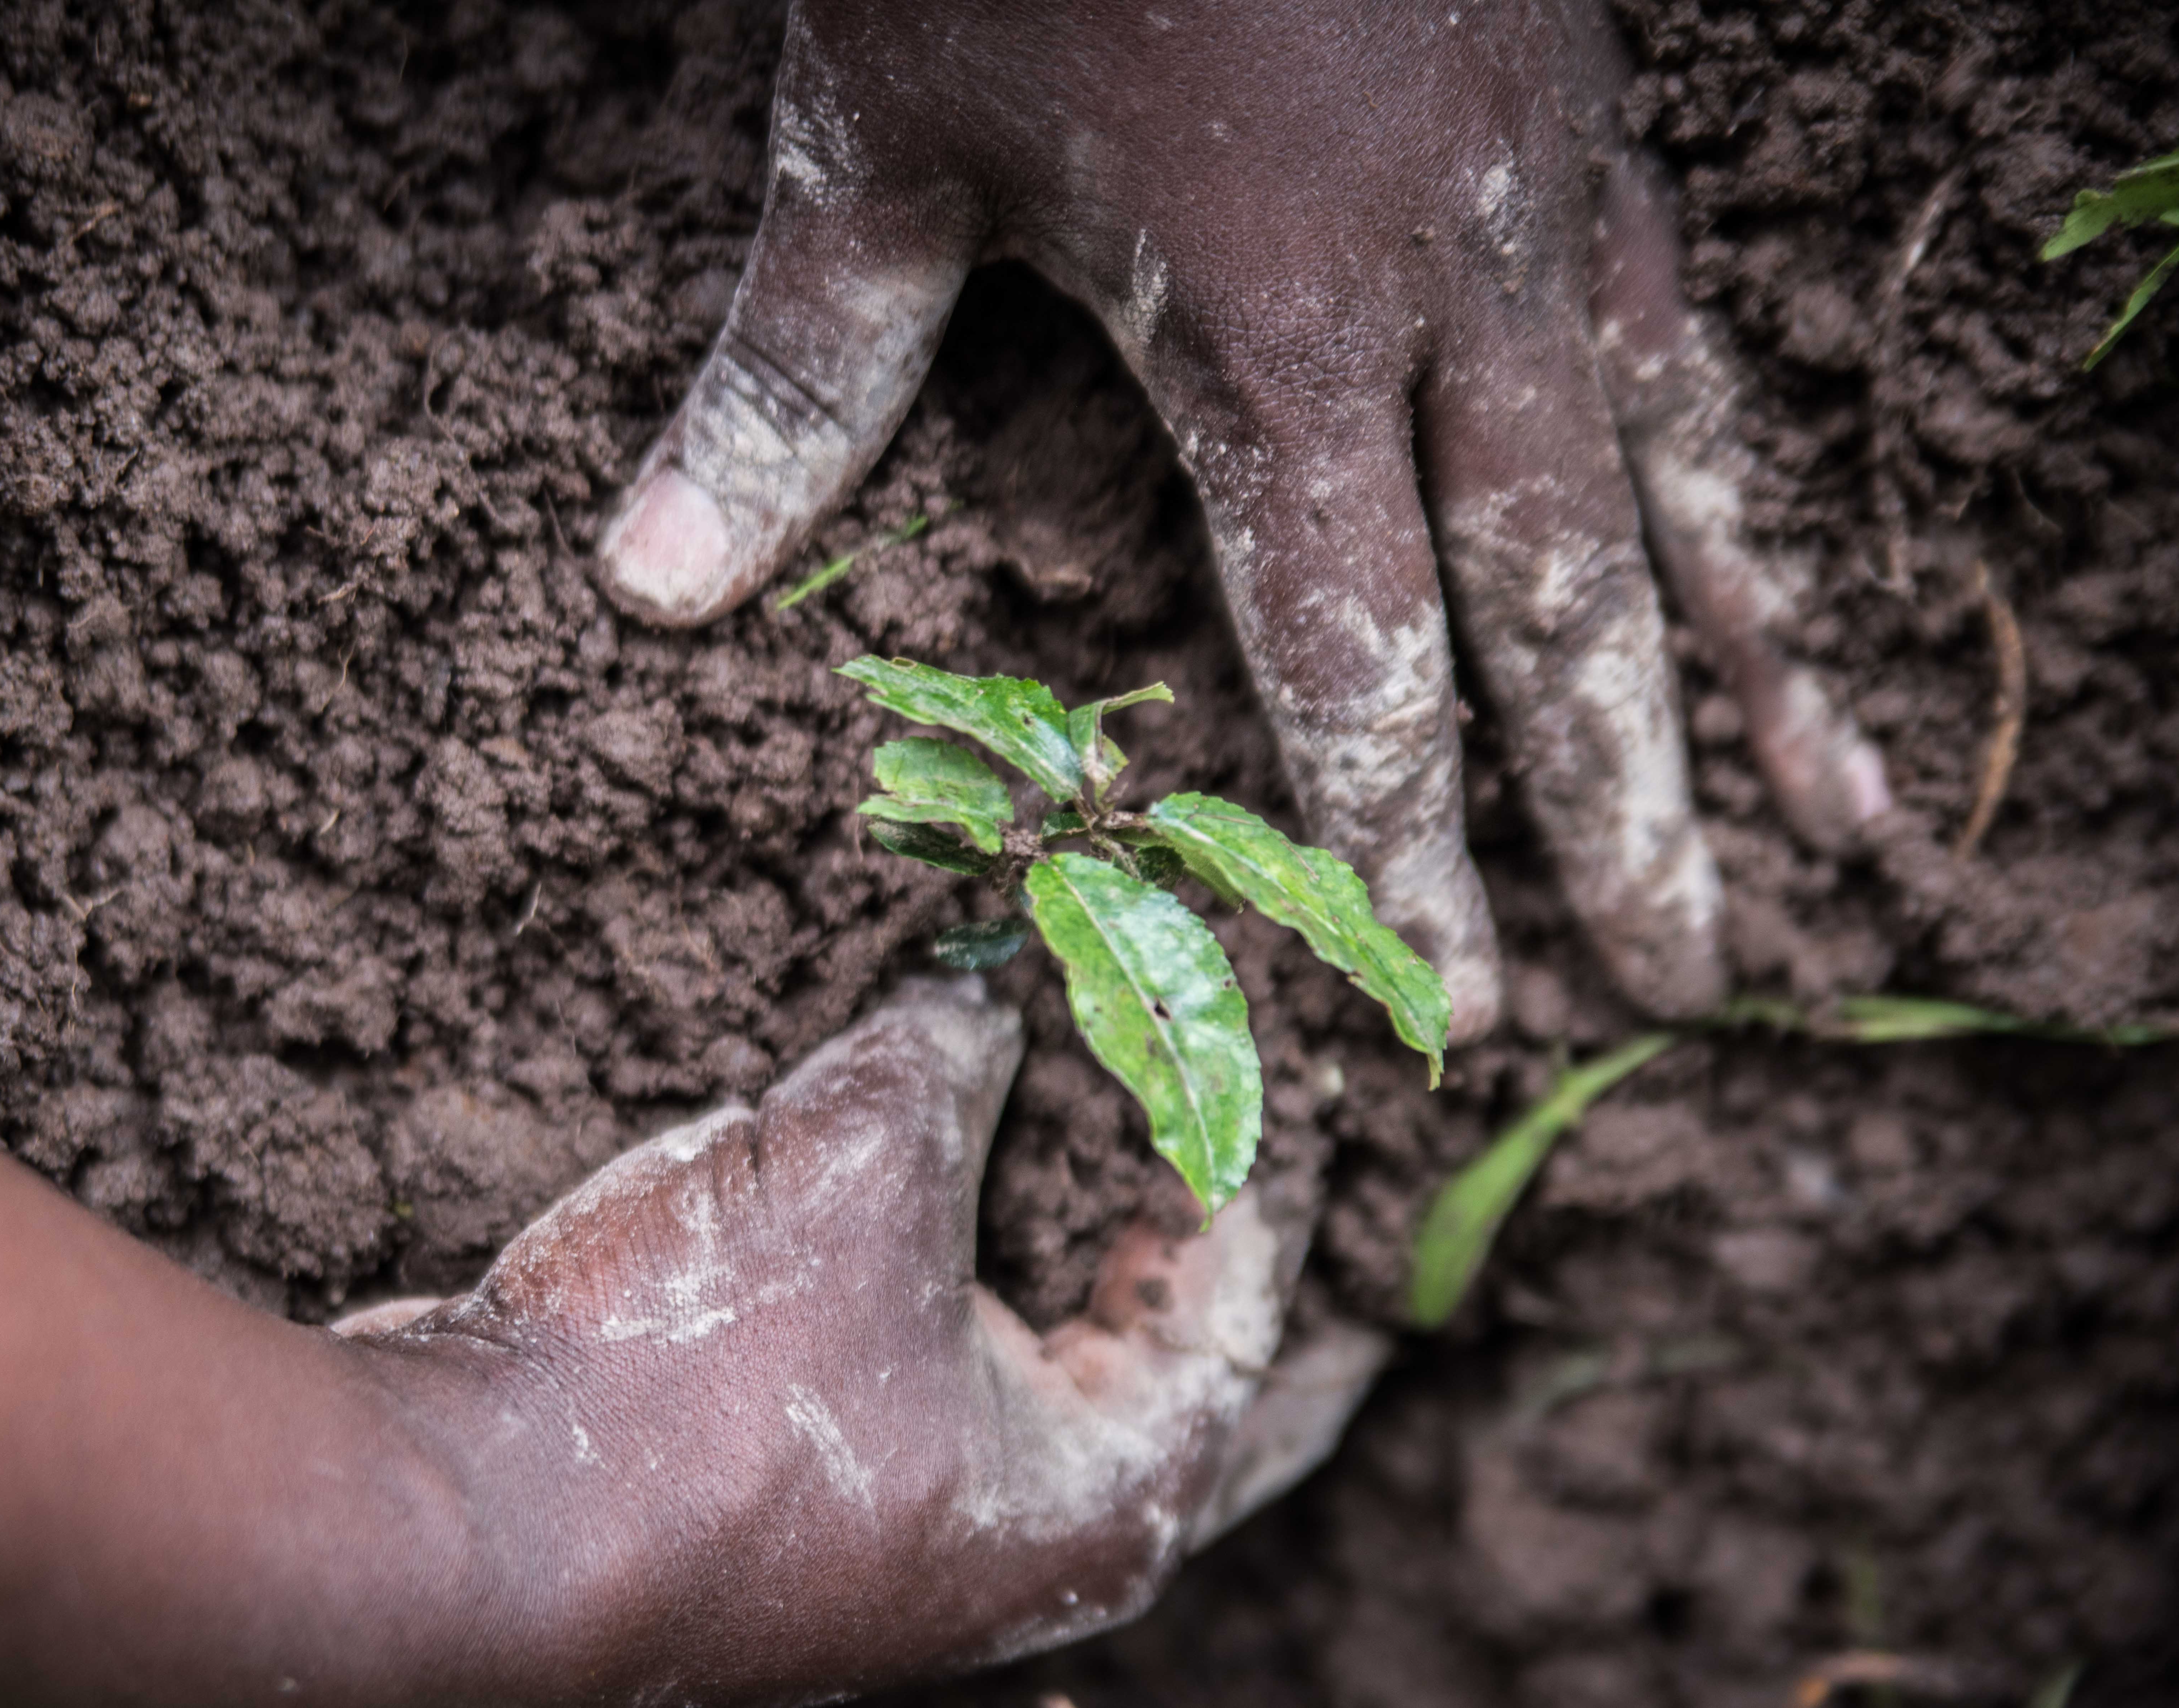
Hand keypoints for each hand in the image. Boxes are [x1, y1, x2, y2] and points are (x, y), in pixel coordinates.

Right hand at [335, 979, 1386, 1700]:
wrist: (466, 1516)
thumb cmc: (695, 1380)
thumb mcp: (858, 1168)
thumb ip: (951, 1057)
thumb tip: (988, 979)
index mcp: (1101, 1499)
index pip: (1244, 1310)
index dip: (1255, 1155)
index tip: (1246, 1029)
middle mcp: (1026, 1540)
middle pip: (1181, 1371)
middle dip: (1214, 1244)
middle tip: (1258, 1125)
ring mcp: (913, 1527)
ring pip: (1049, 1362)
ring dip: (1074, 1242)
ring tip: (1112, 1121)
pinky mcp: (810, 1490)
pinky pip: (932, 1359)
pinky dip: (956, 1263)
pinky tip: (950, 1167)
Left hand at [594, 0, 1889, 1040]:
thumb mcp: (884, 136)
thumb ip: (792, 378)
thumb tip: (650, 587)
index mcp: (1276, 328)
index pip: (1359, 659)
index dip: (1404, 848)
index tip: (1450, 994)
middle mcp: (1450, 292)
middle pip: (1558, 612)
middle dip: (1617, 814)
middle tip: (1675, 982)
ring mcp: (1546, 200)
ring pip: (1676, 490)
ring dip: (1748, 672)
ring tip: (1831, 824)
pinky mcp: (1586, 117)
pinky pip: (1693, 336)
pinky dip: (1740, 472)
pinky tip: (1764, 563)